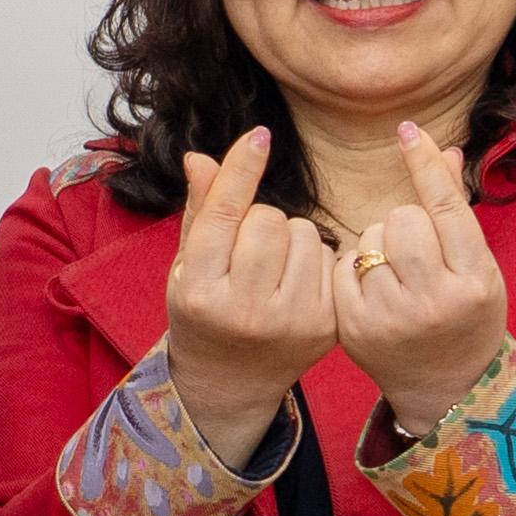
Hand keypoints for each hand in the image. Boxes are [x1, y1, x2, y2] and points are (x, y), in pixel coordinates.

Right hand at [156, 127, 351, 417]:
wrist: (231, 381)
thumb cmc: (204, 310)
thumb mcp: (188, 265)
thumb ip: (200, 212)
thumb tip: (198, 156)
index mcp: (201, 294)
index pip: (224, 217)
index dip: (241, 171)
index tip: (259, 134)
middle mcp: (245, 311)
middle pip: (268, 220)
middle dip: (259, 220)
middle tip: (246, 249)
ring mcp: (290, 322)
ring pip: (303, 233)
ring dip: (288, 237)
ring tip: (271, 268)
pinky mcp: (325, 326)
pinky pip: (327, 257)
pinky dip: (312, 259)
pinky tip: (295, 283)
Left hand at [329, 116, 509, 417]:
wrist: (449, 387)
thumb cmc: (468, 315)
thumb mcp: (479, 266)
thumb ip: (457, 211)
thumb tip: (445, 149)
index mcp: (475, 280)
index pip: (444, 208)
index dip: (425, 165)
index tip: (407, 131)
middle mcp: (435, 301)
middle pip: (401, 220)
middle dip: (403, 224)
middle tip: (414, 252)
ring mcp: (392, 318)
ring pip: (368, 240)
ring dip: (377, 244)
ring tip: (396, 275)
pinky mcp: (355, 330)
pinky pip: (344, 268)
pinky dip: (354, 268)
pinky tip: (373, 289)